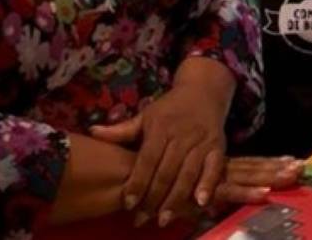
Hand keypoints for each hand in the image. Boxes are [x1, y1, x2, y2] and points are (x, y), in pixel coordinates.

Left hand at [91, 66, 231, 227]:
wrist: (204, 91)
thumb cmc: (170, 108)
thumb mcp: (146, 115)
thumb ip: (122, 130)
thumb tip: (92, 132)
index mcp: (161, 127)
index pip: (147, 159)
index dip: (138, 182)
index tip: (128, 204)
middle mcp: (182, 135)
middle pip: (167, 171)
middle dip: (154, 198)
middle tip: (141, 220)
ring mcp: (202, 141)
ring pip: (188, 174)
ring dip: (176, 199)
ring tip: (163, 219)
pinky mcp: (218, 146)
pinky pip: (214, 168)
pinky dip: (208, 185)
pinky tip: (200, 202)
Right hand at [146, 156, 304, 226]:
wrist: (134, 176)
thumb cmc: (157, 177)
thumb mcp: (180, 180)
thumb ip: (194, 185)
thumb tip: (207, 196)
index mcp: (218, 167)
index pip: (251, 165)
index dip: (271, 164)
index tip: (294, 160)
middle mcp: (220, 171)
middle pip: (256, 169)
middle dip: (279, 168)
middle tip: (304, 166)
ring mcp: (215, 181)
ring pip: (250, 177)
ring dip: (273, 175)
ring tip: (296, 171)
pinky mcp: (205, 193)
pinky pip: (231, 192)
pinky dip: (248, 193)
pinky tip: (265, 194)